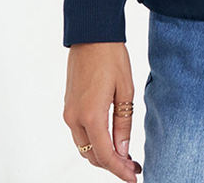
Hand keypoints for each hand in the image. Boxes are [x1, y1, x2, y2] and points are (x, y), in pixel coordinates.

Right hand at [63, 42, 142, 180]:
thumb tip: (124, 151)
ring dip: (103, 155)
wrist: (91, 35)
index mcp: (91, 115)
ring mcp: (69, 114)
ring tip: (126, 156)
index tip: (134, 177)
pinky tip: (111, 140)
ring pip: (84, 147)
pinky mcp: (69, 108)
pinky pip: (80, 135)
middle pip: (92, 156)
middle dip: (113, 165)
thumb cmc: (111, 57)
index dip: (120, 170)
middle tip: (134, 166)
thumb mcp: (125, 89)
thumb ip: (123, 123)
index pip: (105, 155)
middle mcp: (75, 118)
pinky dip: (95, 143)